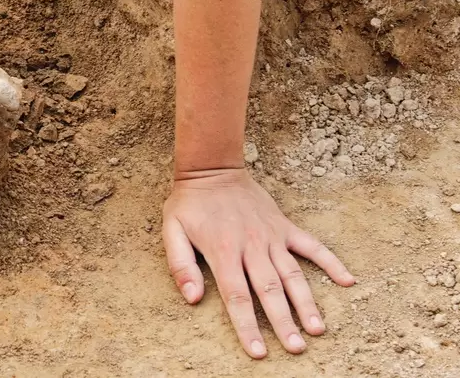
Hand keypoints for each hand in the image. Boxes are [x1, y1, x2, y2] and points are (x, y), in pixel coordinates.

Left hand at [162, 168, 353, 358]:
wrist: (212, 169)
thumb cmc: (190, 204)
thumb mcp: (172, 230)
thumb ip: (180, 265)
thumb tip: (192, 298)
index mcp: (223, 251)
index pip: (237, 296)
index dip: (248, 326)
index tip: (259, 351)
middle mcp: (251, 246)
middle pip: (270, 290)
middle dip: (284, 322)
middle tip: (296, 349)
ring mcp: (271, 236)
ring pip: (293, 274)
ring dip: (306, 302)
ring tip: (318, 329)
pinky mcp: (284, 226)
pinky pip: (312, 246)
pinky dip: (332, 262)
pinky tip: (348, 281)